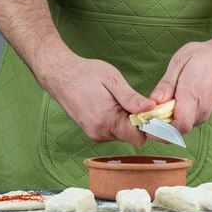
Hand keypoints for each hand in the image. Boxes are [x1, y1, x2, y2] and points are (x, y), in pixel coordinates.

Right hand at [36, 53, 155, 145]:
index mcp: (107, 121)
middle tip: (130, 101)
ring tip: (115, 100)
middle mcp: (100, 133)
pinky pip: (111, 131)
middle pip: (131, 136)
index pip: (138, 138)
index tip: (149, 110)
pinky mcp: (91, 132)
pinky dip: (115, 121)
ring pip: (121, 134)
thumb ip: (132, 98)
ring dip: (124, 121)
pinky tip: (108, 105)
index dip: (147, 125)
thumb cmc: (86, 74)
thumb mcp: (113, 80)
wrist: (59, 74)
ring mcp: (94, 134)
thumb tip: (152, 108)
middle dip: (136, 122)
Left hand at [149, 31, 211, 135]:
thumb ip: (167, 83)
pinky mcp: (206, 112)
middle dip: (159, 127)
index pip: (178, 126)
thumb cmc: (206, 56)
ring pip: (181, 126)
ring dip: (167, 122)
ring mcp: (205, 112)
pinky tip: (170, 105)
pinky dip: (176, 117)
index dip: (161, 131)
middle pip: (176, 129)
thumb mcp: (180, 61)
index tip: (146, 125)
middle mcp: (201, 109)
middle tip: (145, 116)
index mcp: (193, 95)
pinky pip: (188, 120)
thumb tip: (153, 101)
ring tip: (156, 108)